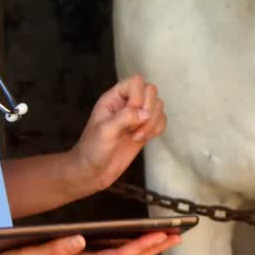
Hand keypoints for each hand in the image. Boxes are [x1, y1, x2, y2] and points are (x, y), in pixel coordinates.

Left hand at [70, 74, 166, 192]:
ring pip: (159, 106)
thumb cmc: (93, 149)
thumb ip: (125, 117)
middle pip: (151, 91)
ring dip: (153, 123)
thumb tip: (146, 113)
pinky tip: (144, 138)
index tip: (130, 116)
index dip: (138, 97)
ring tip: (138, 137)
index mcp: (114, 98)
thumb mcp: (105, 131)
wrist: (93, 172)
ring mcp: (137, 117)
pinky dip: (158, 129)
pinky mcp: (144, 130)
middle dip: (149, 111)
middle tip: (136, 128)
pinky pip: (162, 120)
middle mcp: (127, 103)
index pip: (136, 82)